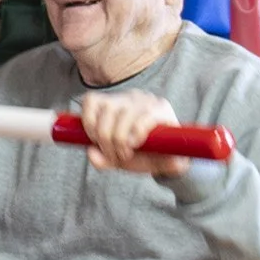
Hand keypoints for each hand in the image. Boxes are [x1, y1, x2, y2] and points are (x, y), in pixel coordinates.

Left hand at [77, 90, 191, 177]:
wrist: (170, 163)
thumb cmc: (141, 155)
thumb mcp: (116, 159)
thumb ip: (101, 159)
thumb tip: (91, 153)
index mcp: (115, 102)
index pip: (91, 100)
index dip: (88, 122)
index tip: (94, 142)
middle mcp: (130, 97)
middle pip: (107, 110)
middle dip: (105, 139)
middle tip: (113, 155)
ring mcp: (147, 101)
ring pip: (123, 114)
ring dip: (120, 140)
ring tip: (125, 153)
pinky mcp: (163, 109)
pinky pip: (143, 118)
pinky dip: (136, 134)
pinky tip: (136, 144)